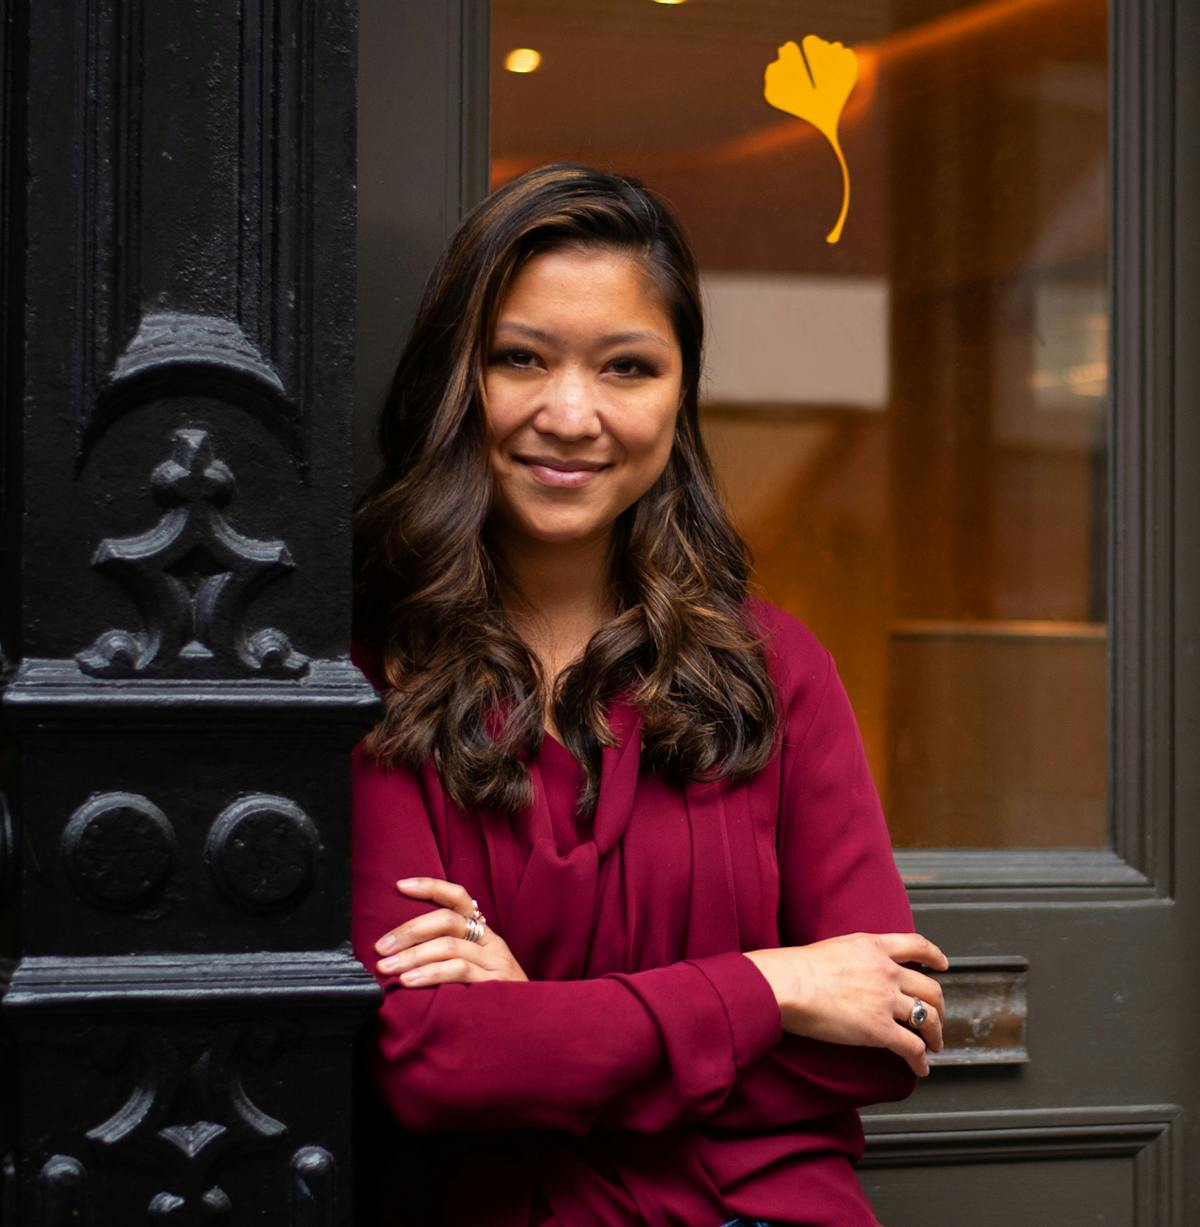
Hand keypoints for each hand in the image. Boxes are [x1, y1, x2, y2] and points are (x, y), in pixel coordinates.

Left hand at [374, 876, 527, 986]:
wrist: (531, 1026)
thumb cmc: (490, 1000)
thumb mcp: (473, 971)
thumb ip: (447, 956)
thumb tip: (398, 951)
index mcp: (483, 933)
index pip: (458, 898)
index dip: (430, 887)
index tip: (400, 885)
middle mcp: (491, 942)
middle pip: (448, 921)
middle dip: (409, 931)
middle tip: (381, 947)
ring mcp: (495, 962)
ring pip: (449, 946)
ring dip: (412, 956)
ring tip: (387, 968)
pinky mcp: (496, 984)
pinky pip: (459, 972)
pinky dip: (430, 974)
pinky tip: (409, 981)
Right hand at [743, 932, 948, 1076]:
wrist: (789, 984)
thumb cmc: (798, 967)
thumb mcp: (836, 947)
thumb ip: (857, 956)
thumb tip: (858, 969)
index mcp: (874, 947)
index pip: (916, 946)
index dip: (935, 956)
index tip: (943, 964)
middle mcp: (887, 971)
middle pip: (930, 988)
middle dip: (939, 1006)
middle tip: (936, 1017)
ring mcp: (886, 1001)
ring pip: (928, 1018)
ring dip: (935, 1034)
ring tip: (934, 1044)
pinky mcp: (880, 1029)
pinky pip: (912, 1047)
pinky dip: (921, 1060)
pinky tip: (921, 1067)